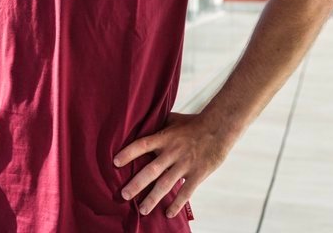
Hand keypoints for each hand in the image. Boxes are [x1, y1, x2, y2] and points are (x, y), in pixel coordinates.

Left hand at [113, 112, 230, 217]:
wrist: (218, 129)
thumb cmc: (193, 123)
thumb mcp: (172, 119)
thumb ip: (157, 124)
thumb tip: (141, 122)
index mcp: (164, 138)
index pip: (142, 145)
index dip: (128, 153)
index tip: (115, 162)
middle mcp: (172, 152)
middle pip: (151, 170)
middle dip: (136, 184)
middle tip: (124, 195)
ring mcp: (184, 165)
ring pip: (166, 185)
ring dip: (153, 198)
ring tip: (142, 210)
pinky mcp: (197, 174)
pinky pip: (185, 192)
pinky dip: (177, 204)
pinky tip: (168, 213)